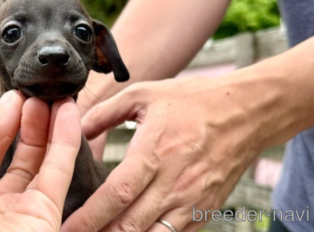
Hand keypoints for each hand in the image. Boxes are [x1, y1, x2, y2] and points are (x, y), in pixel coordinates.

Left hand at [0, 91, 81, 231]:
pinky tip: (67, 113)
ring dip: (50, 128)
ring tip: (56, 98)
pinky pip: (57, 174)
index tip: (17, 95)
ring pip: (39, 164)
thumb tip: (9, 104)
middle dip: (27, 122)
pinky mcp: (41, 218)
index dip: (1, 119)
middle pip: (13, 156)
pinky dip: (66, 142)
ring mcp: (12, 213)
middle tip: (38, 94)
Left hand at [63, 78, 269, 231]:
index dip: (90, 216)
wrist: (246, 112)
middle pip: (131, 224)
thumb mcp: (144, 95)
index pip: (117, 194)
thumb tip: (75, 128)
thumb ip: (106, 112)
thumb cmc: (193, 101)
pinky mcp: (205, 209)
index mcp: (155, 152)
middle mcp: (174, 183)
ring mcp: (192, 200)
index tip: (67, 226)